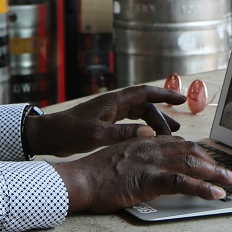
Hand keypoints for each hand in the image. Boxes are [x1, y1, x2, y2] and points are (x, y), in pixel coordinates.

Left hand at [21, 85, 185, 157]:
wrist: (49, 135)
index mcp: (113, 102)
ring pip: (138, 114)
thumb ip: (122, 134)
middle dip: (161, 116)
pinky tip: (148, 138)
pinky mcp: (104, 122)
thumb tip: (148, 134)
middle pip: (144, 106)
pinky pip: (130, 121)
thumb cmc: (69, 133)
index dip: (164, 95)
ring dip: (153, 123)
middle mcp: (113, 104)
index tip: (182, 99)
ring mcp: (109, 113)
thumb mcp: (97, 135)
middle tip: (174, 132)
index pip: (144, 93)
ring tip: (168, 136)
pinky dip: (142, 128)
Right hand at [51, 137, 231, 213]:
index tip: (211, 162)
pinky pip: (182, 182)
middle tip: (229, 172)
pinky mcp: (149, 180)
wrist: (79, 180)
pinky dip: (203, 188)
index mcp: (142, 141)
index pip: (178, 143)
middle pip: (190, 150)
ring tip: (231, 181)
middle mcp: (150, 147)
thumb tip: (149, 168)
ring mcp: (150, 162)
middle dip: (213, 161)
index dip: (198, 152)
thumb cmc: (94, 175)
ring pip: (191, 163)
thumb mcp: (118, 160)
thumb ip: (136, 160)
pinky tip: (216, 193)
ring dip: (216, 173)